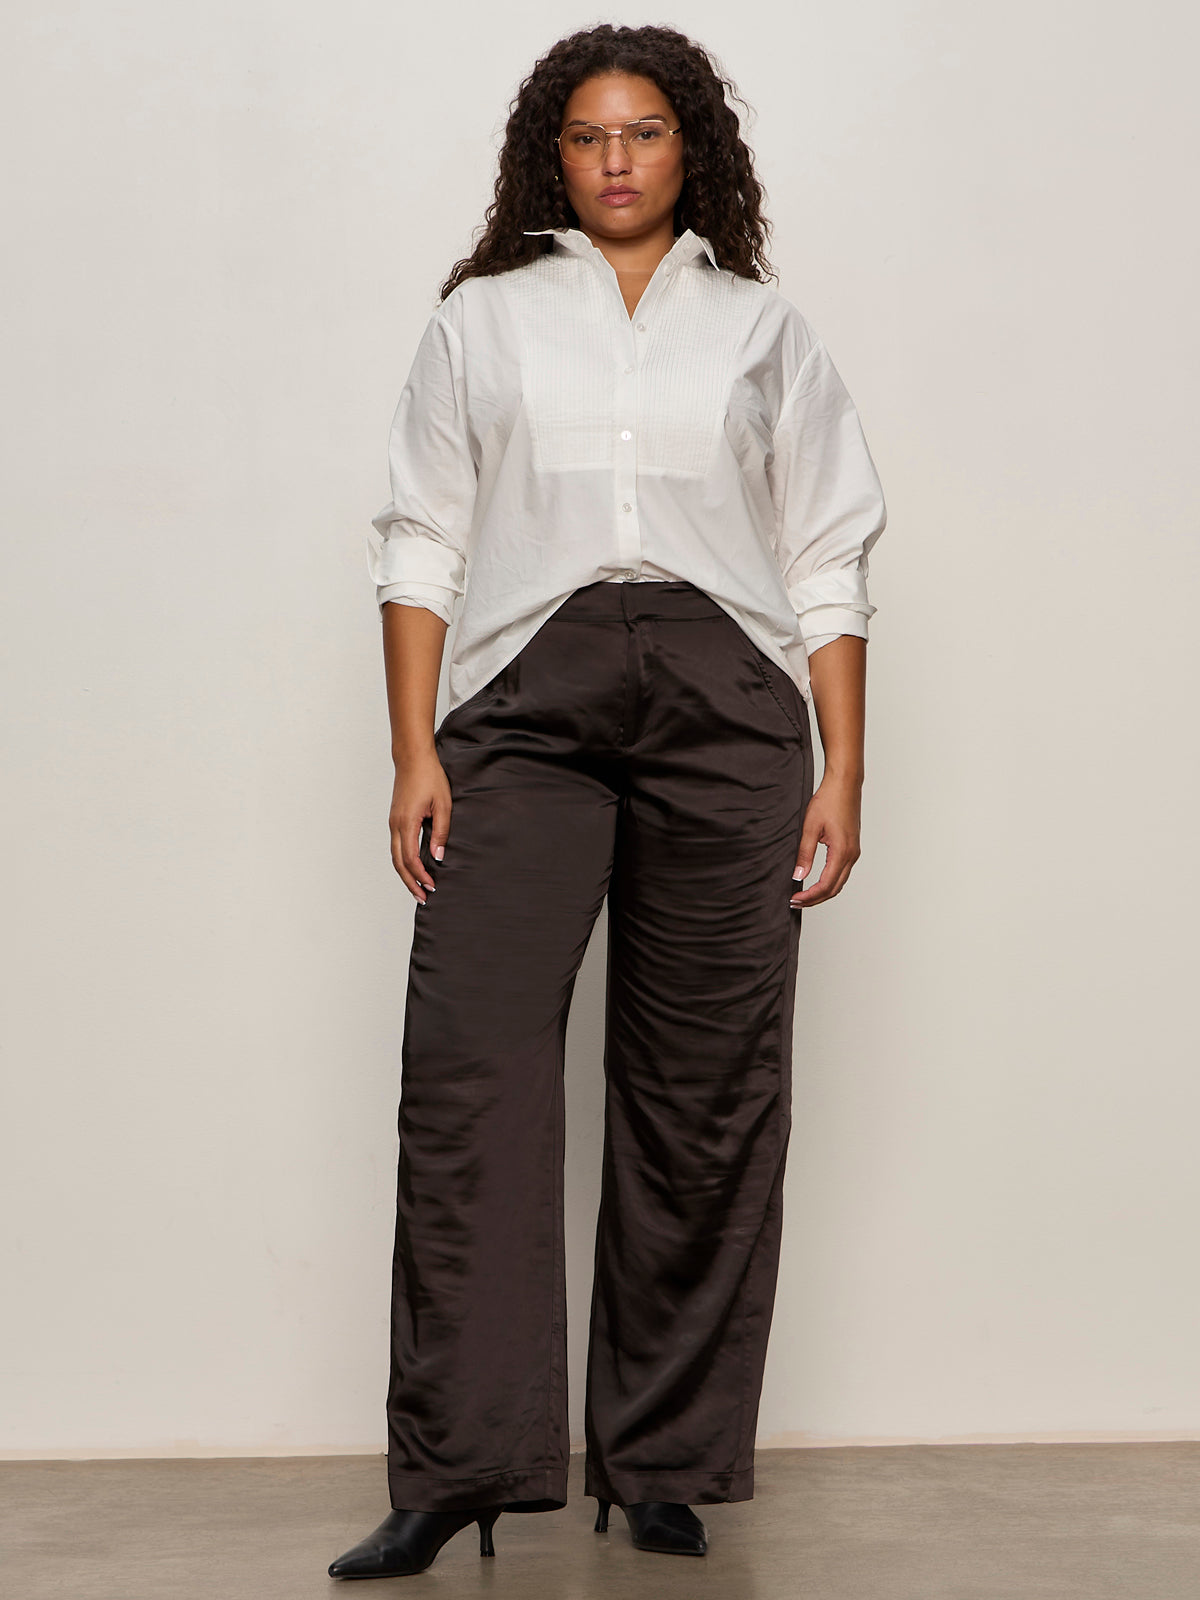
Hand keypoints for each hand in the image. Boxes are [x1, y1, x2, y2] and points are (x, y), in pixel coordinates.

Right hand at [389, 747, 451, 905]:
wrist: (412, 759)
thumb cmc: (429, 777)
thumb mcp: (443, 805)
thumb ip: (440, 832)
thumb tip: (438, 856)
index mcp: (406, 823)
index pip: (411, 859)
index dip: (421, 876)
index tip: (432, 886)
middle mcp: (395, 826)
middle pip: (399, 863)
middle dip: (410, 883)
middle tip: (423, 898)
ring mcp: (393, 823)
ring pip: (395, 857)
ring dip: (406, 874)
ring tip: (418, 888)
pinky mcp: (395, 820)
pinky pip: (397, 847)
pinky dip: (403, 862)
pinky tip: (413, 868)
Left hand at [790, 773, 861, 907]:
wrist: (844, 784)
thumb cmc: (829, 801)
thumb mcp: (810, 827)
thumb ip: (804, 853)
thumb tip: (798, 875)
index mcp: (842, 852)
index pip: (825, 885)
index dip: (809, 896)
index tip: (794, 899)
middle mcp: (852, 855)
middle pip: (834, 888)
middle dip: (815, 899)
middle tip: (796, 902)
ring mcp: (854, 852)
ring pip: (839, 882)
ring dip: (822, 892)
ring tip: (804, 895)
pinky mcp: (852, 847)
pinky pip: (842, 872)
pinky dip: (829, 882)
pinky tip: (816, 881)